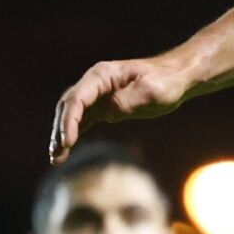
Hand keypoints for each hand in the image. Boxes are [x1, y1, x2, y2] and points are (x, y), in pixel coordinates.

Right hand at [49, 54, 194, 162]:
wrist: (177, 78)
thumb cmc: (166, 82)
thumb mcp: (149, 92)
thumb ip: (126, 101)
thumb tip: (107, 111)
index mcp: (102, 75)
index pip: (77, 98)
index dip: (69, 120)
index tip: (68, 142)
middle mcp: (95, 83)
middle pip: (68, 106)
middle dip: (60, 130)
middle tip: (56, 155)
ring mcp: (98, 95)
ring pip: (72, 115)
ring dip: (62, 135)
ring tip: (56, 158)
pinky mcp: (105, 107)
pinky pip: (83, 121)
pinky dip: (74, 134)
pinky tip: (66, 151)